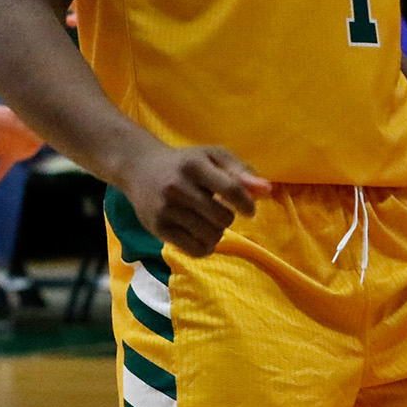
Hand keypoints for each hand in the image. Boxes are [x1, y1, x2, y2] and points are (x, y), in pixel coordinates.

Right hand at [116, 144, 272, 257]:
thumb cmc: (184, 163)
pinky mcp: (158, 228)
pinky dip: (205, 247)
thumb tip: (267, 191)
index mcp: (195, 165)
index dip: (247, 205)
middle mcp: (177, 186)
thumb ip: (241, 171)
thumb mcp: (212, 157)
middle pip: (223, 218)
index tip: (248, 211)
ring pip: (210, 236)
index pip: (232, 190)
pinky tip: (201, 237)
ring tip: (208, 224)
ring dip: (217, 233)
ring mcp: (166, 209)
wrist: (139, 168)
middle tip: (218, 213)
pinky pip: (194, 249)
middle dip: (228, 219)